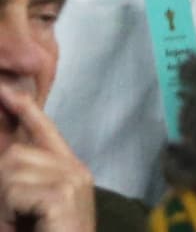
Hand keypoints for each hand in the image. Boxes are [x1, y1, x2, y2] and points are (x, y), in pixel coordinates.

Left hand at [0, 88, 93, 231]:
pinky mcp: (63, 193)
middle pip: (15, 153)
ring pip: (11, 168)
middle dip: (1, 190)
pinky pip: (15, 188)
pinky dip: (7, 212)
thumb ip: (19, 185)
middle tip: (11, 221)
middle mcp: (74, 170)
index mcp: (68, 173)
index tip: (7, 91)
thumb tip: (8, 155)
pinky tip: (21, 227)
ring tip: (17, 227)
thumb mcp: (27, 213)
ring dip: (2, 204)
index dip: (25, 109)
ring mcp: (72, 180)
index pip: (45, 131)